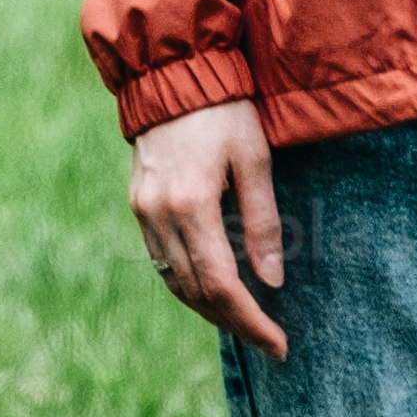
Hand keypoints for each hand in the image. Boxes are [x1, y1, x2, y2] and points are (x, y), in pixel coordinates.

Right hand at [124, 97, 289, 357]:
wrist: (173, 73)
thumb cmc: (224, 110)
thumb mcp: (255, 160)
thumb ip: (263, 221)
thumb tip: (272, 280)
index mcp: (192, 204)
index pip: (221, 284)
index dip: (250, 320)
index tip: (279, 344)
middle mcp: (159, 214)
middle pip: (195, 291)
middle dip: (233, 322)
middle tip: (268, 341)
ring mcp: (143, 210)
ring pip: (173, 281)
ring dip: (208, 308)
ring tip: (244, 322)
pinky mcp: (138, 203)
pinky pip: (161, 260)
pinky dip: (188, 282)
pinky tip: (213, 288)